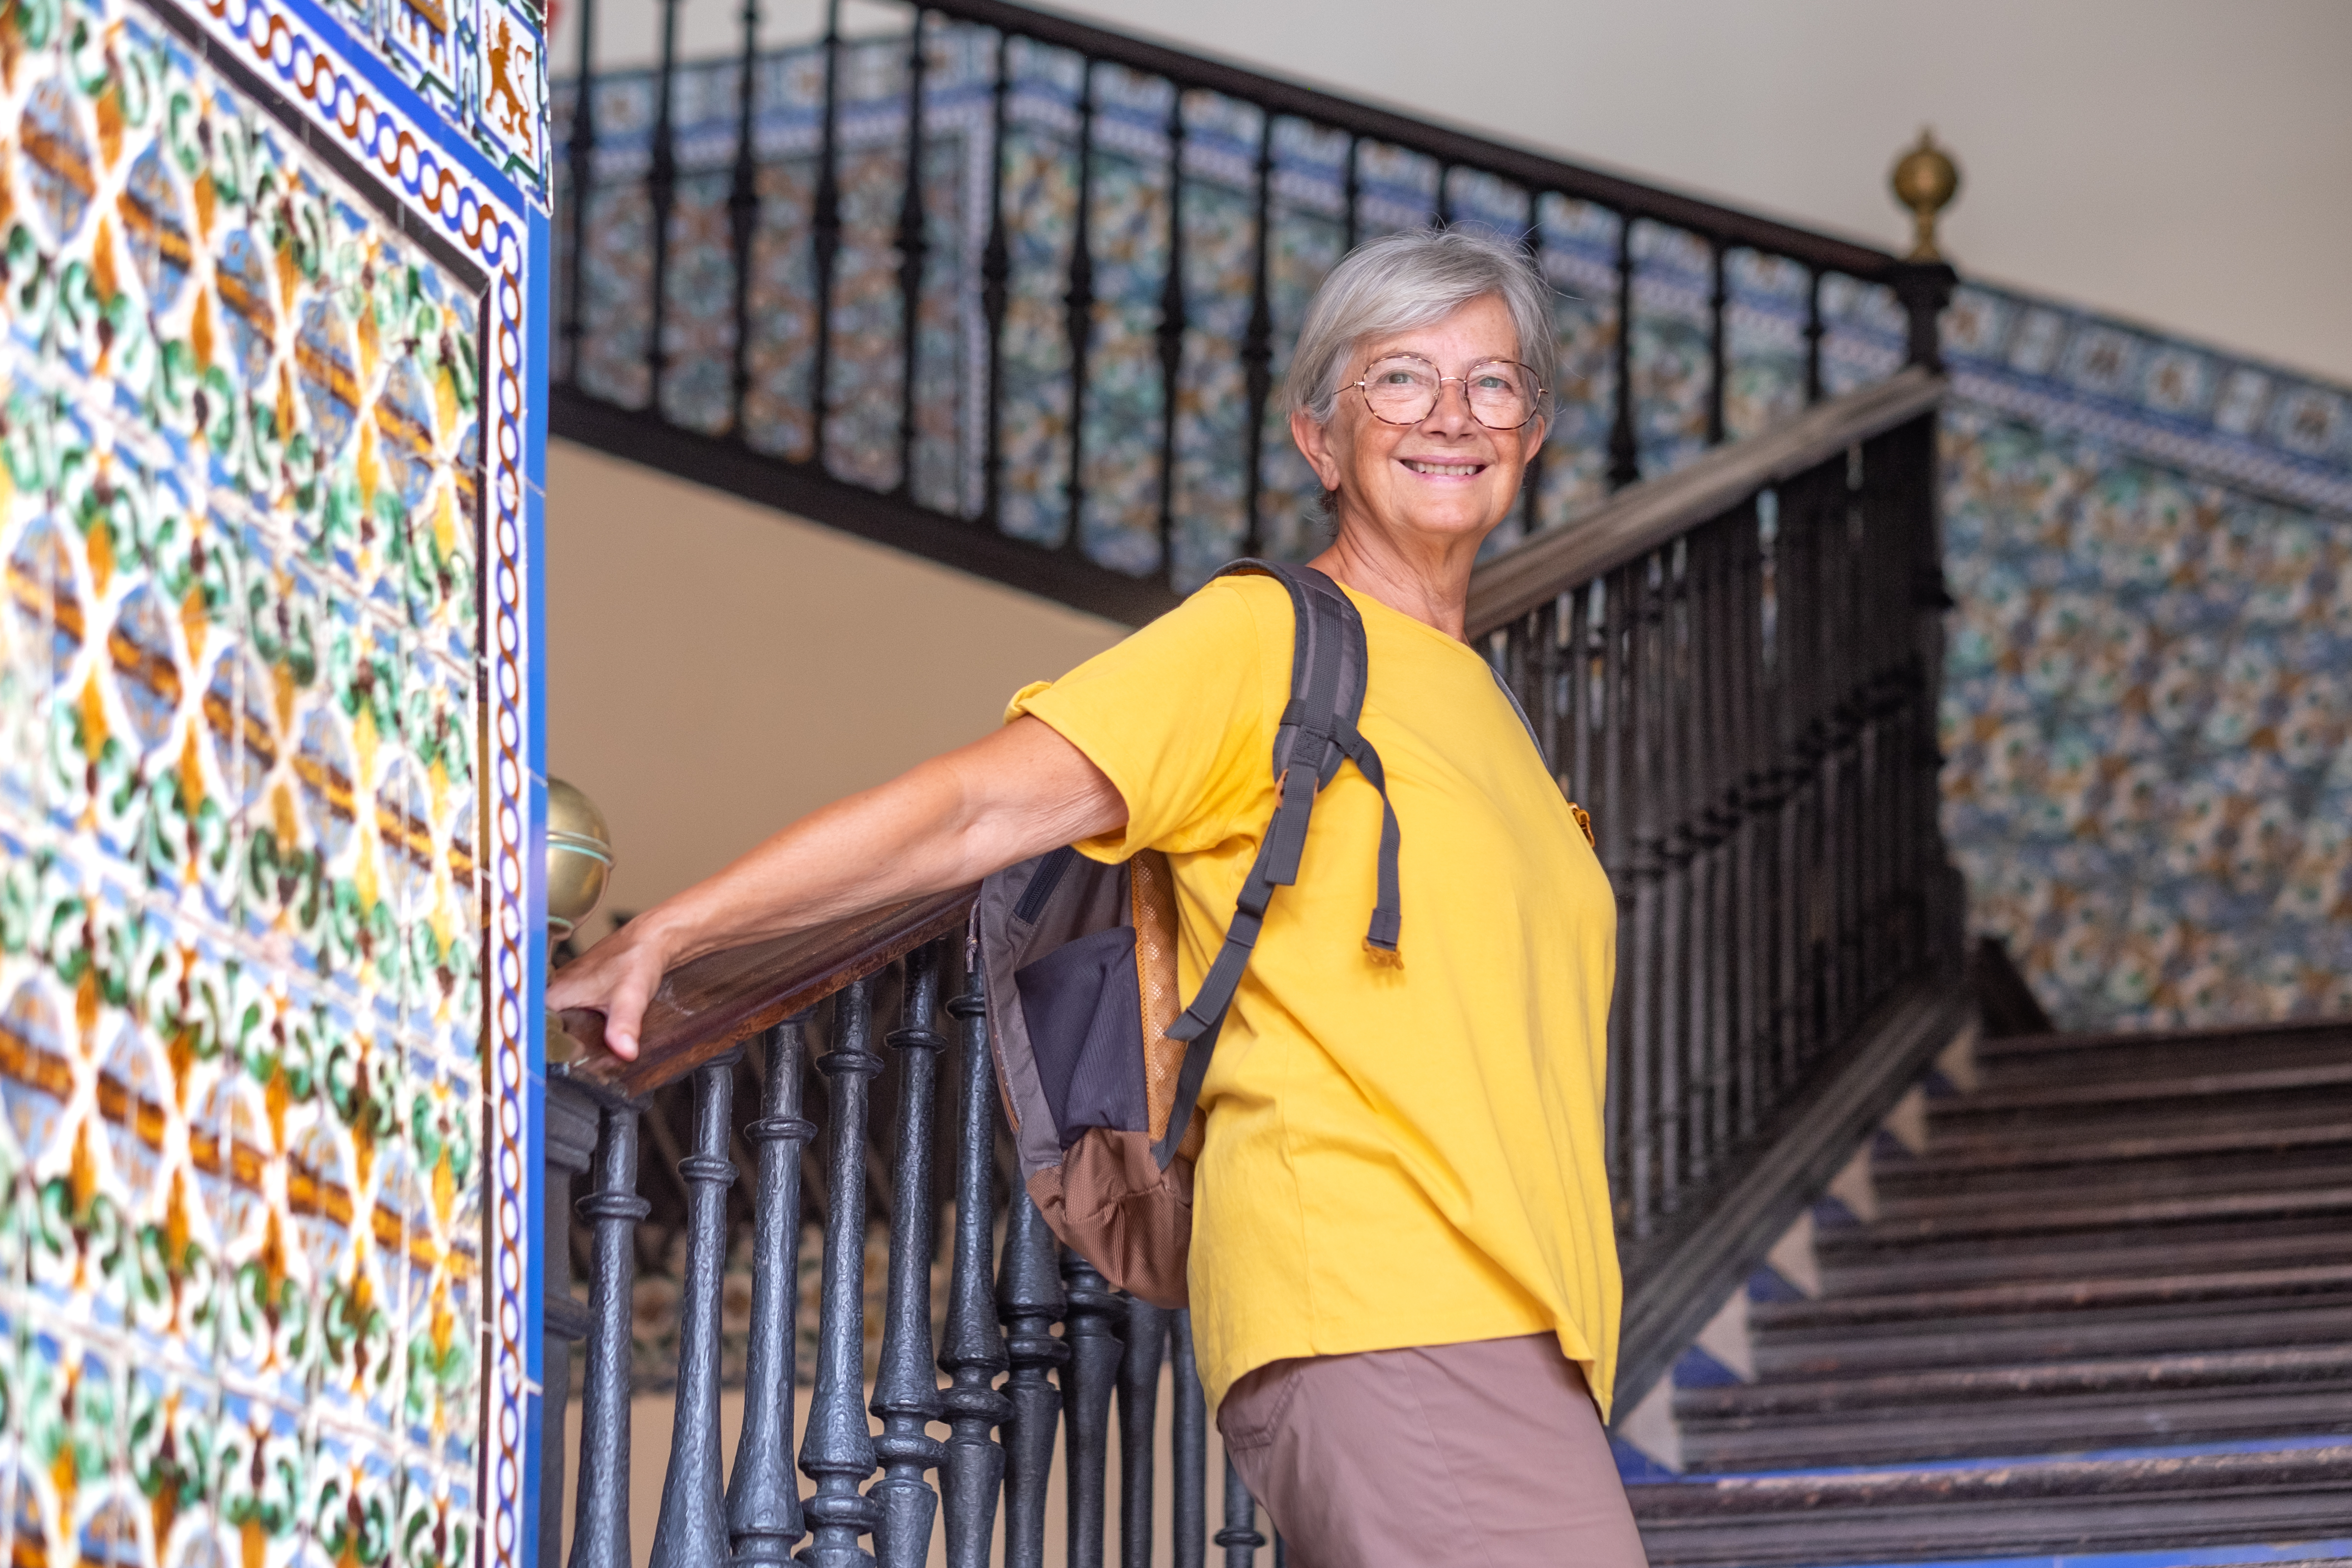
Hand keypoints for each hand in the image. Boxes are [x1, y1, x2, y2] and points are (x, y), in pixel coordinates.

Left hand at [541, 716, 1122, 1063]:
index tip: (581, 1004)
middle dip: (582, 977)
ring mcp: (724, 897)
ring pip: (634, 945)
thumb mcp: (848, 901)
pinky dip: (632, 993)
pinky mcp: (729, 899)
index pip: (661, 941)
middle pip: (632, 941)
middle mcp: (725, 900)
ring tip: (556, 1022)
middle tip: (536, 1010)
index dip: (617, 972)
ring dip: (592, 987)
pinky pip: (663, 948)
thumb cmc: (891, 851)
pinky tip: (622, 1034)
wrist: (919, 823)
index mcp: (742, 907)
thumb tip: (830, 933)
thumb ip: (829, 910)